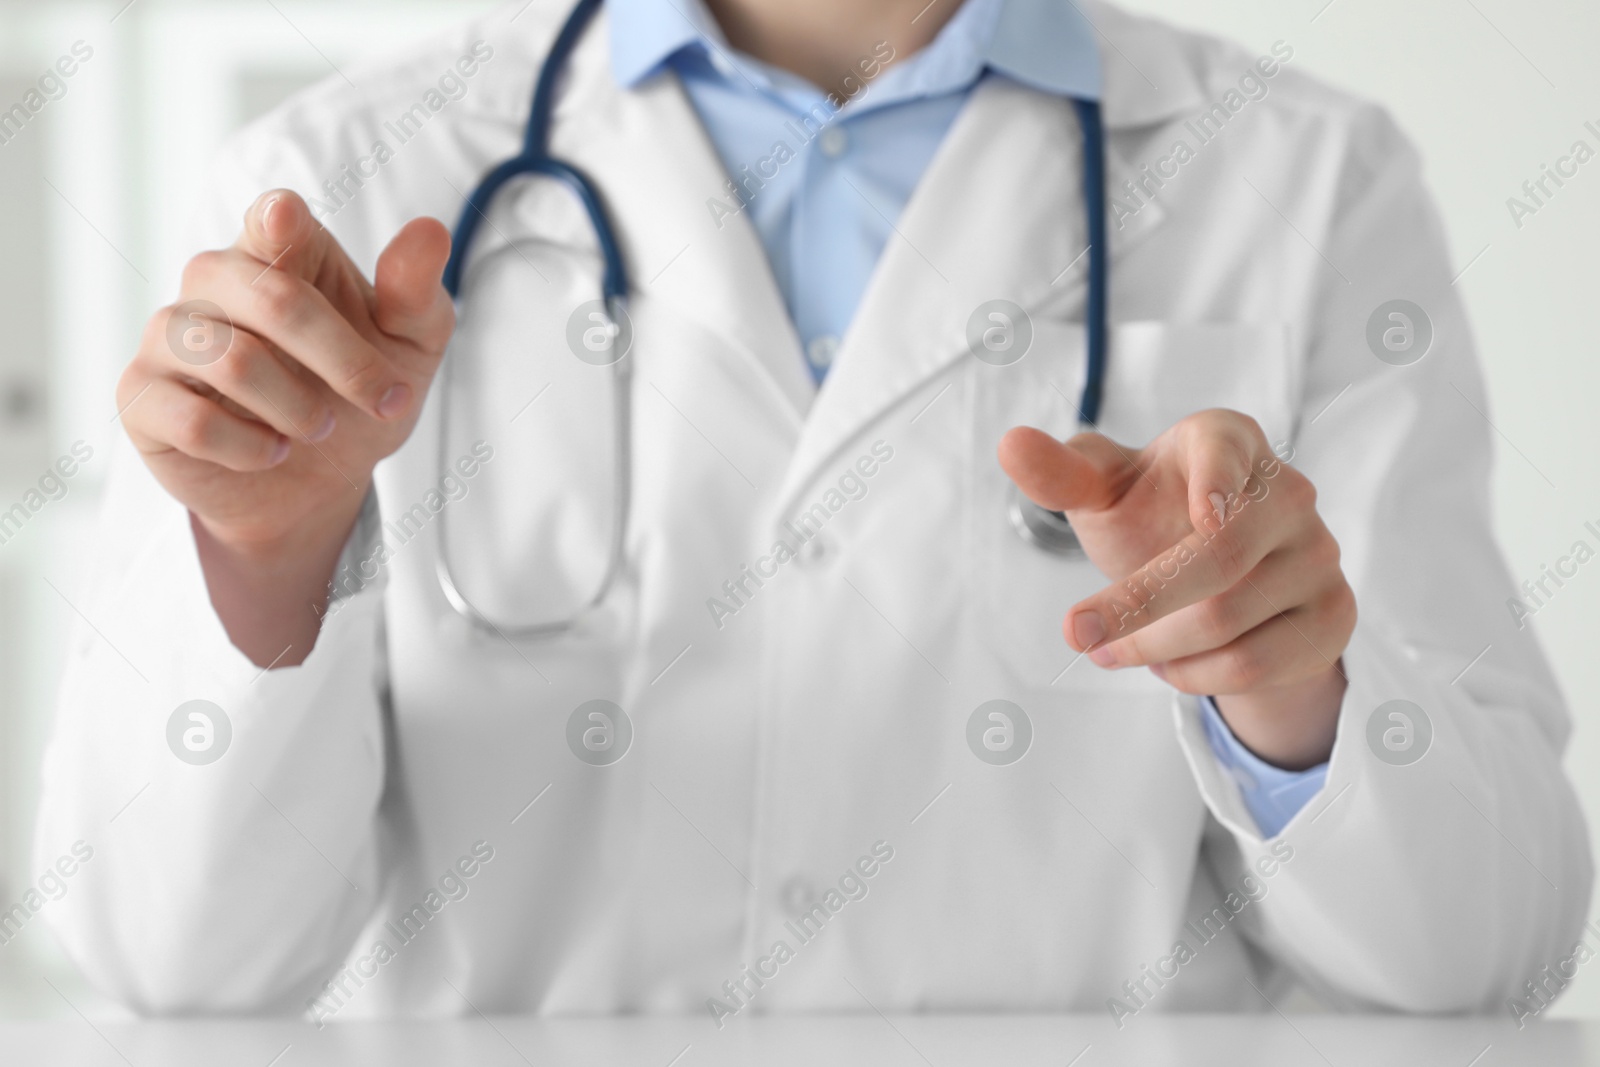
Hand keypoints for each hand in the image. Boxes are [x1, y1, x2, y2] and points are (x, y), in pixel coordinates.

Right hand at [118, 189, 454, 663]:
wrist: (317, 483)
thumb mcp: (409, 350)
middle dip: (342, 358)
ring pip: (230, 360)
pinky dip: (249, 446)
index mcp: (280, 252)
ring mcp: (170, 337)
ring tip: (320, 428)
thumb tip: (430, 231)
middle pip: (270, 297)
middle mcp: (215, 281)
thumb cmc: (357, 395)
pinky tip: (272, 452)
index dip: (277, 220)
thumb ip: (415, 294)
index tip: (286, 221)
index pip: (272, 219)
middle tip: (383, 401)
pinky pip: (191, 419)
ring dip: (296, 406)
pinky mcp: (142, 398)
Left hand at [998, 410, 1354, 769]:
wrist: (1221, 582)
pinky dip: (1194, 675)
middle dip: (1136, 603)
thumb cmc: (1153, 518)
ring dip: (1154, 648)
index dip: (1219, 478)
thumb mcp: (1104, 495)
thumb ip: (1062, 474)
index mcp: (1229, 441)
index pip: (1228, 450)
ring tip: (1112, 650)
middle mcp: (1288, 492)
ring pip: (1229, 621)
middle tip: (1075, 634)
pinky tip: (1166, 666)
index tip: (1202, 512)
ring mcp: (1320, 554)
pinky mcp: (1333, 615)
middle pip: (1219, 557)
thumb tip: (1011, 445)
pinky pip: (1255, 664)